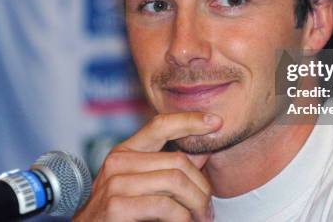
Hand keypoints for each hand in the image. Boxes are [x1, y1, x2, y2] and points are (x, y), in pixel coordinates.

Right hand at [73, 112, 221, 221]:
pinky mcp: (117, 206)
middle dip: (202, 187)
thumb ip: (170, 167)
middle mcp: (118, 162)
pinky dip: (182, 218)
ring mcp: (115, 183)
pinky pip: (165, 206)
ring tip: (199, 219)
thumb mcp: (143, 185)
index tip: (216, 122)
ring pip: (176, 181)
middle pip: (178, 161)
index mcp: (125, 152)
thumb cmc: (120, 214)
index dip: (190, 120)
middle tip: (207, 210)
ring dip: (196, 204)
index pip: (160, 125)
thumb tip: (203, 148)